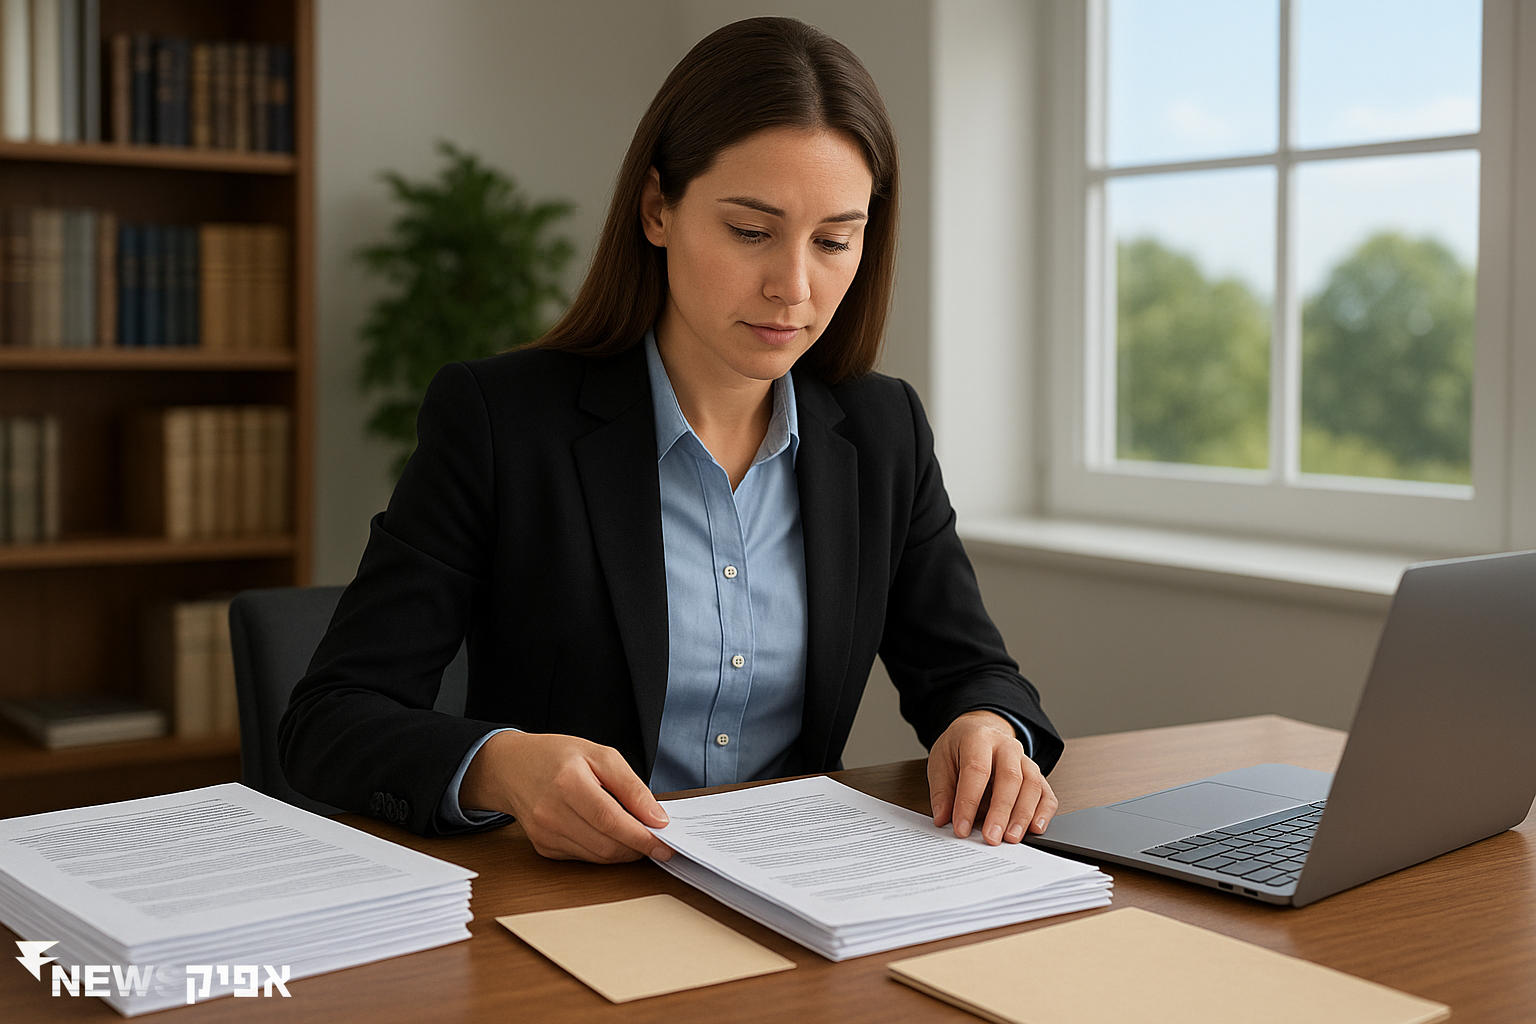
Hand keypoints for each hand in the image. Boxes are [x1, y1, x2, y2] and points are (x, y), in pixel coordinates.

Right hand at [460, 731, 672, 863]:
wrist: (511, 767)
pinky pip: (583, 857)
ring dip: (622, 851)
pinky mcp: (543, 846)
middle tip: (656, 842)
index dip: (642, 837)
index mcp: (568, 783)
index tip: (665, 844)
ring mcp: (545, 833)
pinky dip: (602, 850)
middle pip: (606, 845)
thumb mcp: (601, 755)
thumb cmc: (557, 756)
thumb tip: (656, 818)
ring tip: (634, 835)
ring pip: (597, 856)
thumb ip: (631, 787)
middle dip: (637, 848)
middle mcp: (552, 812)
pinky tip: (607, 834)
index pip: (612, 821)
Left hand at [928, 710, 1057, 845]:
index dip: (968, 802)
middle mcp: (1007, 746)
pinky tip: (1035, 829)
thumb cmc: (959, 749)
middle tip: (992, 837)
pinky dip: (1044, 813)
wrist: (979, 732)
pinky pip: (1046, 793)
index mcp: (979, 738)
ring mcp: (1025, 759)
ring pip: (1032, 786)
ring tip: (1011, 838)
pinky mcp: (1036, 774)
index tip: (962, 828)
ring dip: (1023, 815)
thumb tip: (942, 818)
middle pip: (1010, 778)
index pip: (976, 770)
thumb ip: (942, 791)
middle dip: (1000, 812)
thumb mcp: (940, 762)